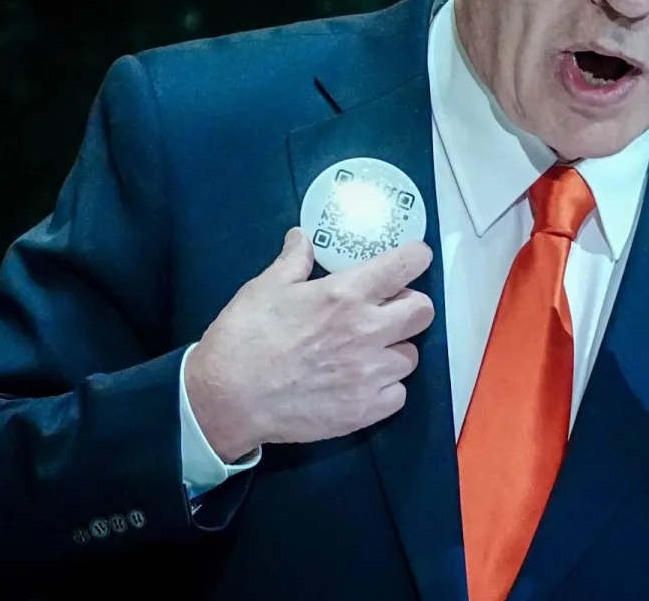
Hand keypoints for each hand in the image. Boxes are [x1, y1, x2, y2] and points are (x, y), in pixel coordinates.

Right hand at [185, 227, 434, 461]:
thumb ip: (294, 260)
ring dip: (395, 349)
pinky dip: (386, 387)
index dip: (415, 258)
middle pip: (423, 311)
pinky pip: (398, 394)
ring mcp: (368, 375)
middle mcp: (366, 332)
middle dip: (410, 305)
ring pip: (411, 356)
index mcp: (345, 295)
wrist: (225, 400)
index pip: (406, 266)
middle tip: (388, 309)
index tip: (412, 259)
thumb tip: (302, 236)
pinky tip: (363, 382)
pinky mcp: (363, 411)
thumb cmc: (244, 337)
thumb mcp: (265, 287)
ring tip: (369, 350)